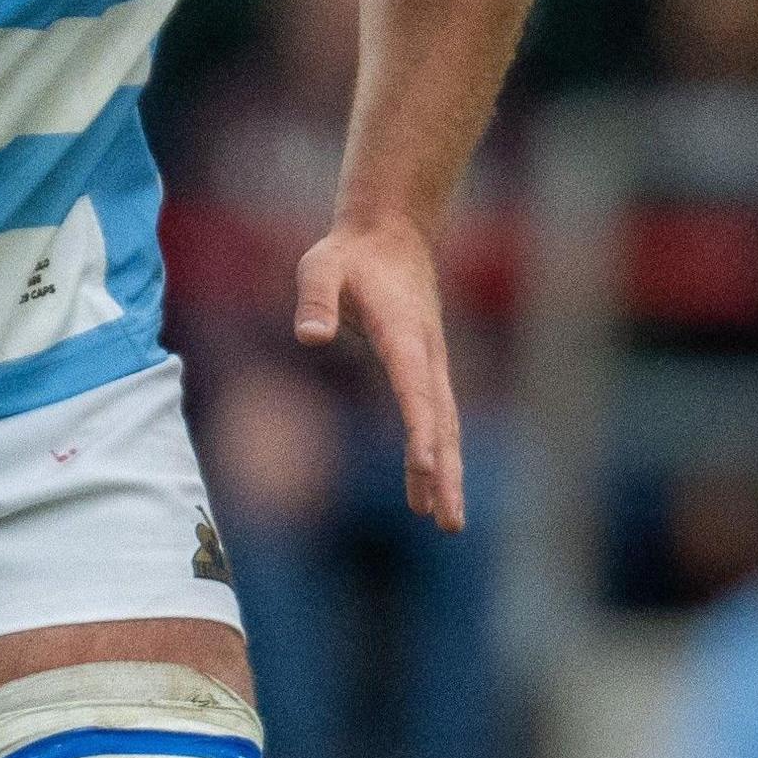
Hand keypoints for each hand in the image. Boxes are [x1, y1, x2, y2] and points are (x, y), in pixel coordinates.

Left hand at [295, 215, 465, 532]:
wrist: (392, 235)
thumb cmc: (350, 254)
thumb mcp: (320, 266)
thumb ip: (315, 298)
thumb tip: (310, 337)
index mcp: (403, 336)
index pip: (415, 390)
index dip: (420, 431)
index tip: (426, 468)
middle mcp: (427, 356)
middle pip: (441, 424)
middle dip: (445, 474)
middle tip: (447, 521)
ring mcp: (432, 365)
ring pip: (445, 428)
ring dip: (447, 475)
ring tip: (446, 522)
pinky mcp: (427, 371)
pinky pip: (436, 420)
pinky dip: (439, 456)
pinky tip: (430, 486)